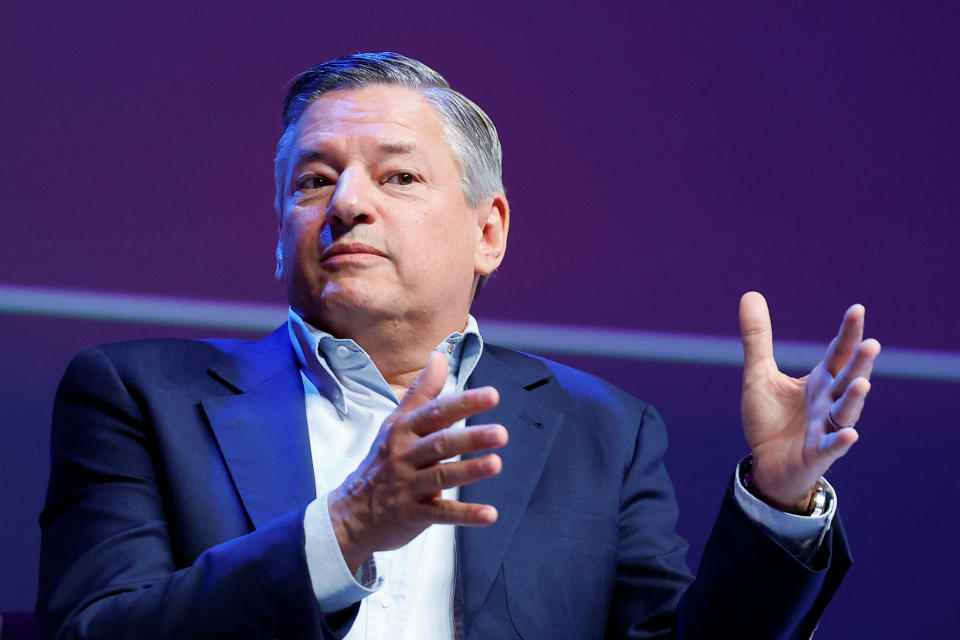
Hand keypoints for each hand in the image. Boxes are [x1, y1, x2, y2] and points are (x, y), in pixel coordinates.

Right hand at [327, 351, 507, 571]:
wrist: (350, 513)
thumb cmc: (381, 462)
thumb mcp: (396, 424)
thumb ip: (422, 392)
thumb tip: (440, 355)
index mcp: (404, 431)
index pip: (435, 412)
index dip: (464, 403)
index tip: (492, 395)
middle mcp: (405, 455)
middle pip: (440, 443)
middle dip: (471, 437)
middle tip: (502, 433)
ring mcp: (408, 486)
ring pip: (441, 476)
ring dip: (469, 471)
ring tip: (496, 464)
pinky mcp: (413, 514)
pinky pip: (442, 514)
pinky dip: (466, 515)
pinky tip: (490, 515)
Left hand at [739, 291, 880, 512]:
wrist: (766, 464)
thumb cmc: (770, 419)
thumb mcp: (759, 374)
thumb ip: (757, 338)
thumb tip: (750, 293)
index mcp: (819, 380)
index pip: (838, 353)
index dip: (848, 333)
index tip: (857, 309)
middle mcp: (828, 401)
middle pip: (847, 379)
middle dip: (860, 365)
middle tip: (872, 344)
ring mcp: (826, 428)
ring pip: (844, 412)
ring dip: (853, 399)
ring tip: (861, 385)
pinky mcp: (817, 453)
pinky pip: (831, 446)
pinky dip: (840, 441)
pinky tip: (850, 434)